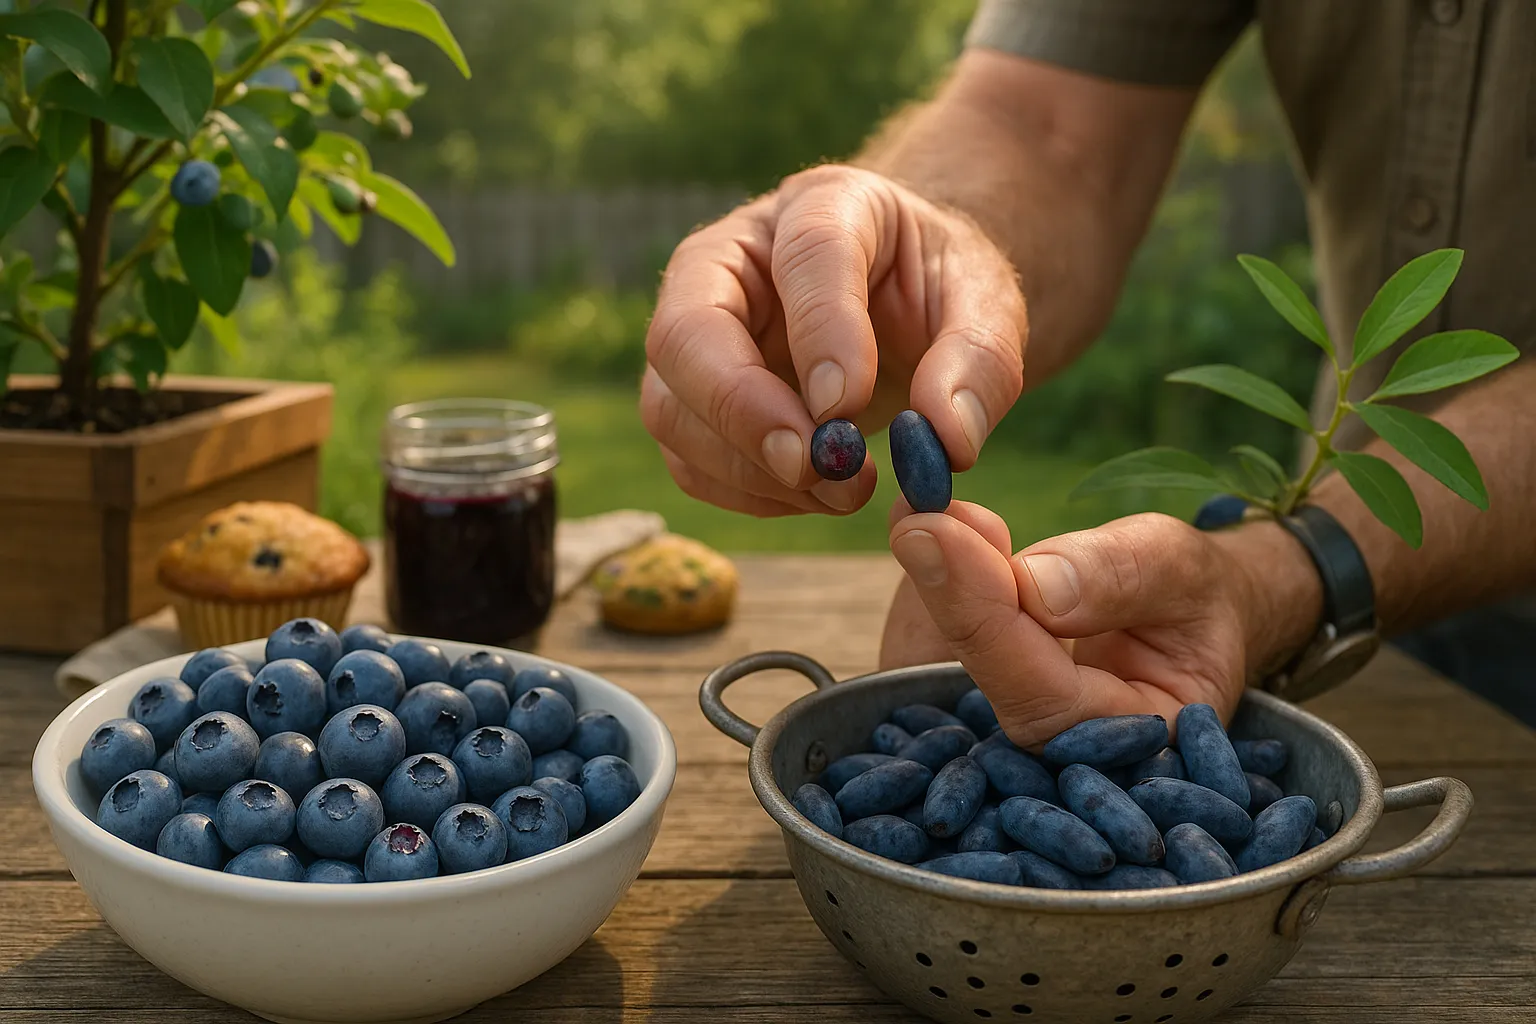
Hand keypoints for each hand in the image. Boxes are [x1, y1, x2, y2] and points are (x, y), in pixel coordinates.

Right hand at [641, 164, 1026, 516]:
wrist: (903, 310)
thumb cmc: (939, 293)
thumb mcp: (987, 306)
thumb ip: (979, 361)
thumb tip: (949, 440)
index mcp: (824, 205)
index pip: (805, 253)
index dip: (822, 329)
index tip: (851, 403)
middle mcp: (734, 259)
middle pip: (687, 330)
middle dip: (742, 409)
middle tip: (814, 464)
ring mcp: (697, 330)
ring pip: (670, 405)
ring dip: (748, 466)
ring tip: (843, 488)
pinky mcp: (689, 397)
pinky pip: (688, 459)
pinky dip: (747, 492)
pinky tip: (815, 494)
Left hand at [883, 501, 1321, 747]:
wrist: (1192, 614)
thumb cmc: (1196, 594)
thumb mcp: (1180, 568)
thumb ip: (1119, 577)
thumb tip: (1032, 584)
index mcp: (1139, 743)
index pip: (1044, 698)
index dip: (988, 619)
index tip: (940, 534)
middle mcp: (1069, 758)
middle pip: (989, 691)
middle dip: (951, 601)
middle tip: (918, 518)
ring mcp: (1024, 733)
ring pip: (950, 679)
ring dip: (933, 591)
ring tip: (925, 513)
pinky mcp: (988, 701)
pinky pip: (937, 656)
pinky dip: (933, 592)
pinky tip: (932, 532)